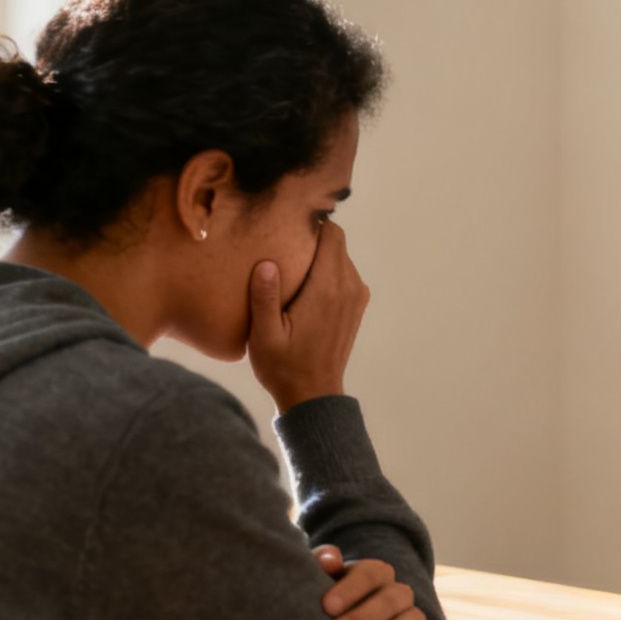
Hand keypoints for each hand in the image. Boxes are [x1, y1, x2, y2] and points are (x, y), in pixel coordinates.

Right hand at [247, 222, 369, 411]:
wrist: (314, 396)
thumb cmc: (283, 367)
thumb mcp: (264, 335)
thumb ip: (264, 297)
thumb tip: (266, 263)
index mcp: (327, 289)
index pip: (332, 235)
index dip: (312, 223)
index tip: (287, 222)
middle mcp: (349, 288)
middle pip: (337, 241)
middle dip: (313, 236)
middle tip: (282, 239)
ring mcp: (357, 297)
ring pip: (341, 256)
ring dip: (319, 255)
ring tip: (290, 262)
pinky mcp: (356, 306)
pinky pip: (344, 273)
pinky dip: (327, 270)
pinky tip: (303, 282)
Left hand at [313, 544, 437, 619]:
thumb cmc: (326, 608)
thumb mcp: (318, 584)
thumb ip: (322, 565)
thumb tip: (331, 558)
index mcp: (376, 574)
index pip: (372, 572)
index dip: (351, 588)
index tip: (327, 607)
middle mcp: (399, 593)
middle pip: (393, 598)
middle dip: (364, 618)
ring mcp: (414, 619)